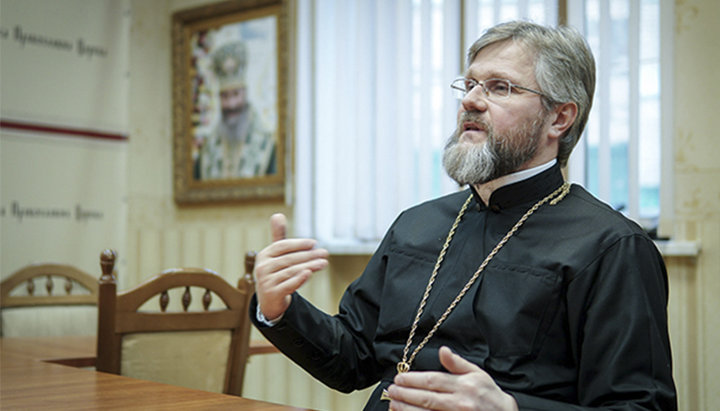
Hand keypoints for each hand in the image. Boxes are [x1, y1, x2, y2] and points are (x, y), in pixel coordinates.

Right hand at [254, 213, 328, 320]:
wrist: (270, 301)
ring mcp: (266, 281)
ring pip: (291, 271)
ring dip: (309, 266)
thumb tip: (277, 215)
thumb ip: (279, 237)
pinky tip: (309, 273)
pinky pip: (288, 285)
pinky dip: (299, 279)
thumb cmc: (276, 274)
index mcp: (264, 255)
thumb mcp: (276, 256)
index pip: (282, 246)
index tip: (314, 243)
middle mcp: (262, 268)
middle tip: (325, 253)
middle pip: (289, 259)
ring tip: (323, 263)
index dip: (298, 243)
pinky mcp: (272, 294)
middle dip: (308, 255)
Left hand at [386, 346, 517, 410]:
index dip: (413, 379)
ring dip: (407, 409)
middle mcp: (459, 402)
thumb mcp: (478, 374)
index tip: (399, 378)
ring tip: (393, 403)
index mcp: (464, 385)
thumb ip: (457, 363)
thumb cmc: (490, 395)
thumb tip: (443, 350)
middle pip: (426, 397)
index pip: (433, 380)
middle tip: (391, 389)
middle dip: (405, 393)